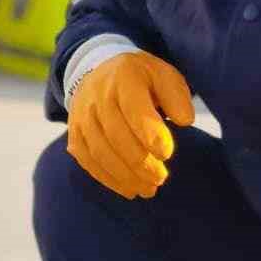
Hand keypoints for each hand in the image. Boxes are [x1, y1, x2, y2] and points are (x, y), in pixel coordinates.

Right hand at [67, 51, 193, 199]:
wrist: (102, 72)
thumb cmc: (143, 79)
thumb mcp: (165, 76)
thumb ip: (177, 97)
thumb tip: (185, 121)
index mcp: (124, 77)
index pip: (134, 109)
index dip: (150, 134)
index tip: (167, 153)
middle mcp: (98, 96)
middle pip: (116, 135)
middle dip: (140, 162)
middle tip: (161, 178)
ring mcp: (82, 115)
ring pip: (100, 151)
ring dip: (125, 176)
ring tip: (149, 189)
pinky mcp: (75, 133)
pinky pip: (88, 160)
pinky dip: (108, 178)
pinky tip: (129, 189)